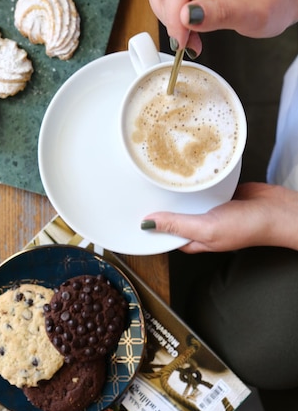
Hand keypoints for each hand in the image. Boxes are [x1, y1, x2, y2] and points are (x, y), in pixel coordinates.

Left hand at [142, 182, 297, 252]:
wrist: (279, 210)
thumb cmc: (248, 226)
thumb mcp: (208, 228)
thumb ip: (178, 225)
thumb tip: (148, 224)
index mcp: (194, 239)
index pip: (164, 235)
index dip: (148, 227)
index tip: (130, 214)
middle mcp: (200, 224)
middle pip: (172, 215)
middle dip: (158, 204)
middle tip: (139, 187)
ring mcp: (210, 208)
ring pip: (186, 199)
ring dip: (175, 190)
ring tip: (155, 175)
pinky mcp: (219, 193)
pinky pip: (201, 186)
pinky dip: (193, 180)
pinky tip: (183, 170)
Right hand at [144, 0, 297, 55]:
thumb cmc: (273, 2)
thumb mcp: (257, 16)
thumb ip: (223, 14)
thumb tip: (187, 16)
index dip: (175, 10)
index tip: (180, 39)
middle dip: (171, 16)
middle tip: (187, 41)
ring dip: (167, 14)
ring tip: (189, 33)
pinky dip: (167, 10)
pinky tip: (185, 21)